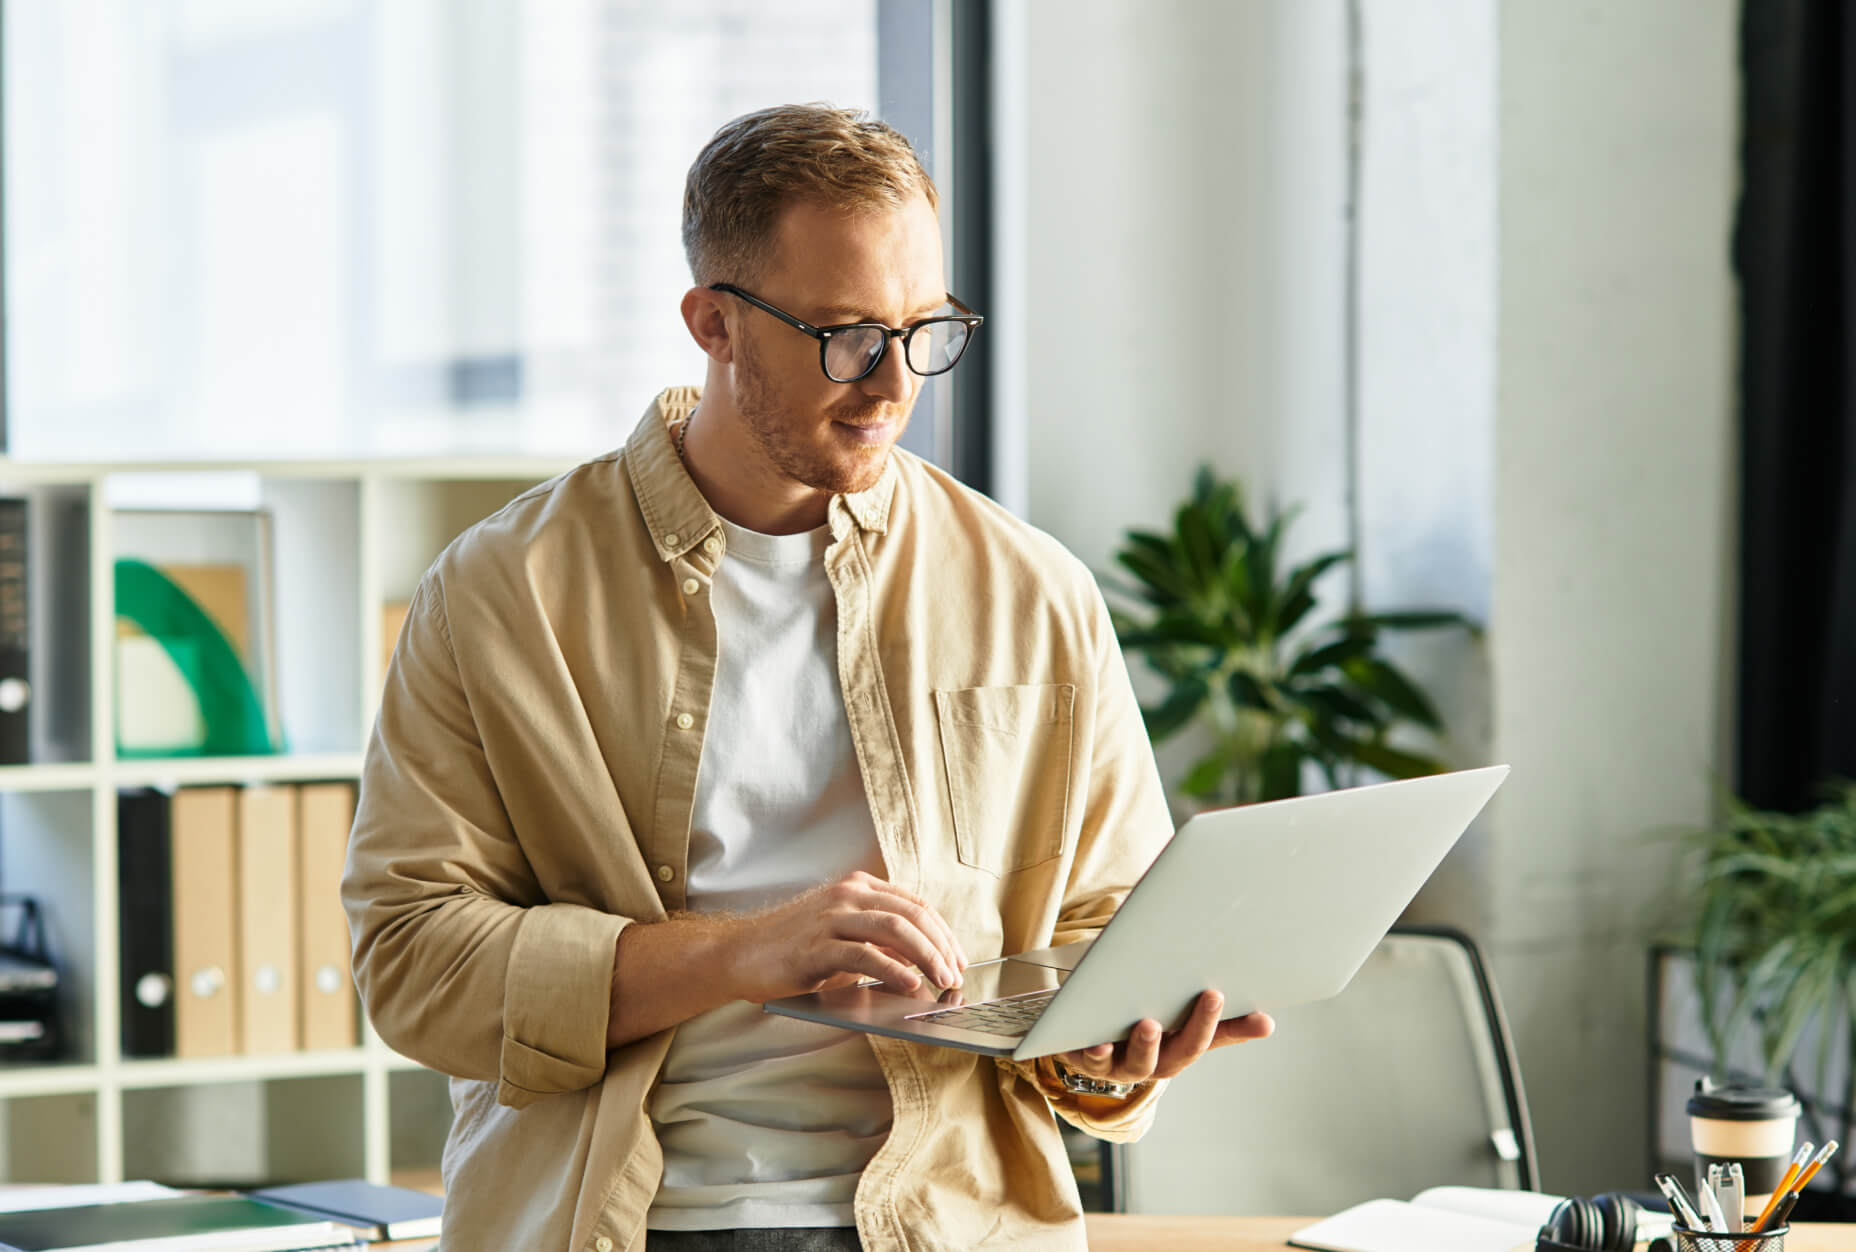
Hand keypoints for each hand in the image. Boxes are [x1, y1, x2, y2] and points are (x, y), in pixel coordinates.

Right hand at [725, 870, 967, 1002]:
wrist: (740, 955)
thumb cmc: (794, 949)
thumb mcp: (845, 937)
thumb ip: (880, 941)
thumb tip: (923, 959)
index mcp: (858, 888)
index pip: (915, 906)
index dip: (943, 933)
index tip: (958, 958)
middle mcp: (847, 895)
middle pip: (911, 916)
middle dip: (940, 947)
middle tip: (955, 974)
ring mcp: (831, 917)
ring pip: (894, 929)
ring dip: (926, 956)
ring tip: (940, 980)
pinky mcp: (815, 946)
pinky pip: (864, 955)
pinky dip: (893, 970)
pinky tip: (909, 984)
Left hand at [1054, 991, 1272, 1093]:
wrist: (1082, 1034)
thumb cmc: (1140, 1023)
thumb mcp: (1175, 1020)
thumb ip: (1216, 1021)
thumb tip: (1268, 1022)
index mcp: (1175, 1052)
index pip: (1203, 1040)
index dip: (1218, 1021)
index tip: (1229, 993)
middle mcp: (1149, 1064)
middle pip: (1175, 1055)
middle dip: (1195, 1028)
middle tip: (1211, 996)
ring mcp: (1115, 1065)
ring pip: (1132, 1063)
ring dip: (1144, 1046)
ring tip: (1150, 1025)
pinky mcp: (1081, 1059)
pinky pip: (1086, 1060)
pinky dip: (1091, 1053)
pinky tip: (1095, 1042)